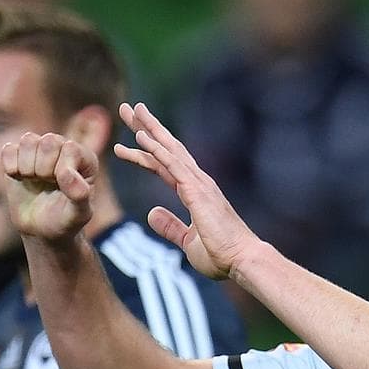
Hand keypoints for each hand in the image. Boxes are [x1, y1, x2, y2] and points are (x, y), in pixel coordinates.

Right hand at [1, 132, 97, 242]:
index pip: (70, 148)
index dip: (61, 170)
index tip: (61, 187)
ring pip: (28, 140)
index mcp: (85, 159)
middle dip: (44, 168)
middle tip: (47, 184)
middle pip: (48, 141)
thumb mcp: (78, 214)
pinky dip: (11, 166)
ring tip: (34, 181)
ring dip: (27, 166)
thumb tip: (67, 174)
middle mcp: (63, 148)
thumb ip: (79, 194)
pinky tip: (20, 179)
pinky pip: (9, 149)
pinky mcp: (18, 155)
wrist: (41, 229)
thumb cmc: (64, 220)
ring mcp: (40, 149)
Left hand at [114, 102, 260, 280]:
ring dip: (148, 129)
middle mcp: (197, 182)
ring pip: (168, 149)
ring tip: (130, 110)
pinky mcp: (197, 191)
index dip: (146, 152)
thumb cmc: (221, 254)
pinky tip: (141, 137)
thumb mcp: (188, 241)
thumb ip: (170, 226)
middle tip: (128, 108)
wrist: (241, 260)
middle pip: (167, 148)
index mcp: (195, 192)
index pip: (165, 166)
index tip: (127, 142)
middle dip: (147, 127)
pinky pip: (172, 165)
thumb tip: (151, 213)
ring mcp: (199, 184)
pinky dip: (156, 149)